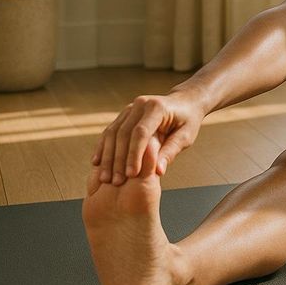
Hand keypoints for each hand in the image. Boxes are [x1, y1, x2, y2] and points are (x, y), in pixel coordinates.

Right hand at [91, 91, 205, 184]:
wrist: (184, 102)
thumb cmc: (188, 120)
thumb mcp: (186, 136)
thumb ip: (171, 152)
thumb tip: (158, 172)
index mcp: (157, 108)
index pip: (141, 133)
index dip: (134, 154)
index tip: (131, 175)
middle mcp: (140, 104)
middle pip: (123, 133)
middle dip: (118, 159)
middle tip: (115, 181)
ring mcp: (130, 108)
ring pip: (112, 133)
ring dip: (107, 156)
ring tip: (105, 178)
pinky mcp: (124, 114)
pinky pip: (110, 131)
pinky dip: (103, 147)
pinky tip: (97, 163)